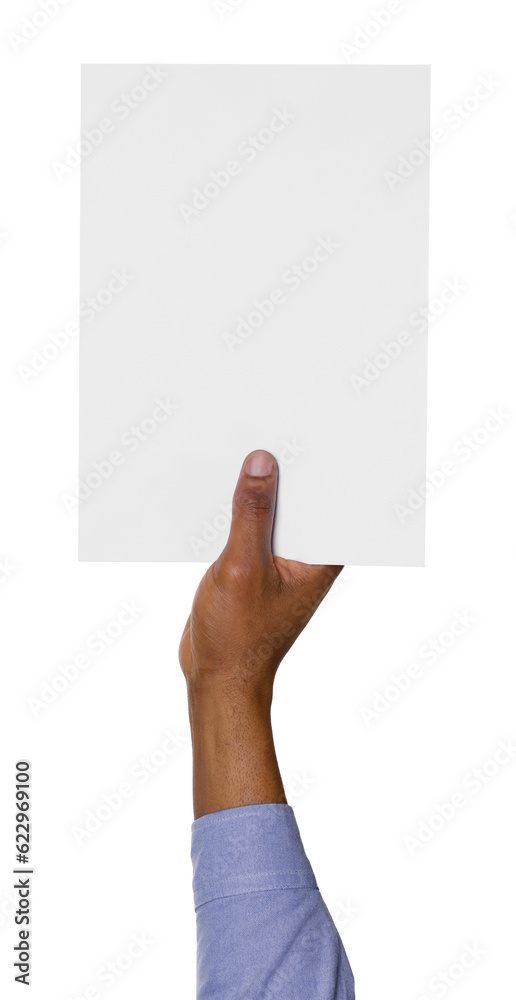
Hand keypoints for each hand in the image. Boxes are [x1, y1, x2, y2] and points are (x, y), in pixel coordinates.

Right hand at [179, 449, 341, 696]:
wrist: (217, 680)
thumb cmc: (240, 637)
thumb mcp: (242, 568)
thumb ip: (252, 514)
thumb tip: (262, 462)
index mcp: (322, 556)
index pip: (329, 497)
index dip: (320, 461)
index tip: (308, 425)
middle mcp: (308, 554)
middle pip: (299, 497)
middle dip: (282, 467)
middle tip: (266, 423)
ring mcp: (280, 559)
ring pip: (270, 509)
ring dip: (254, 487)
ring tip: (236, 443)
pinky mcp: (253, 564)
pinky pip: (247, 525)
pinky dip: (234, 508)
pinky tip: (214, 484)